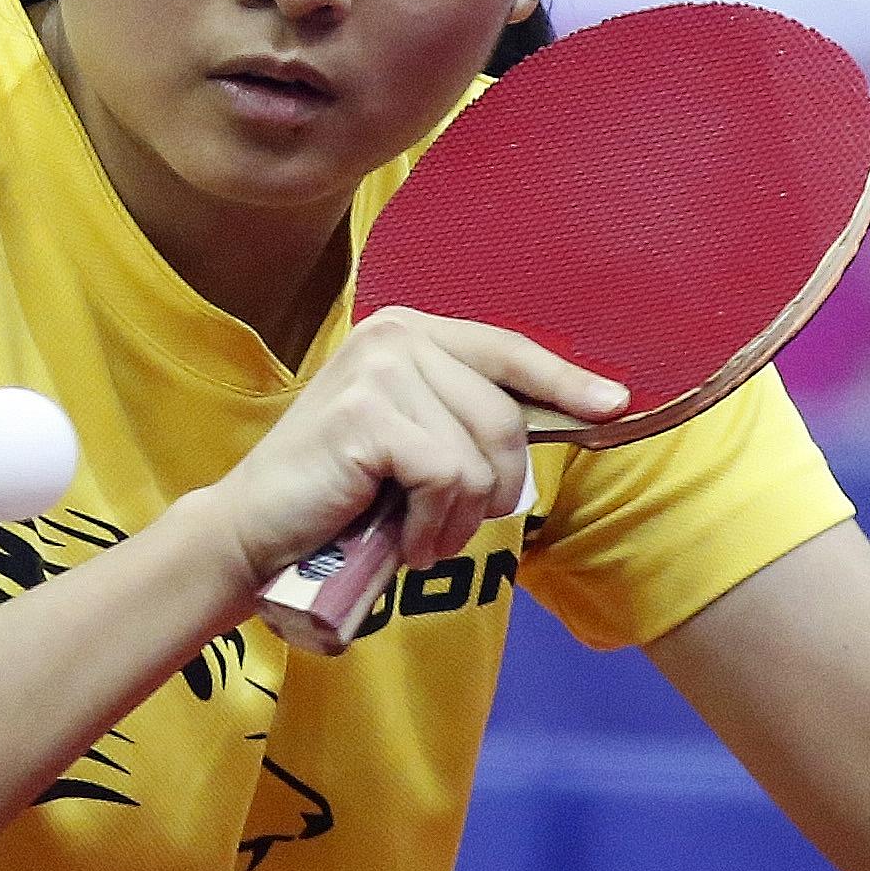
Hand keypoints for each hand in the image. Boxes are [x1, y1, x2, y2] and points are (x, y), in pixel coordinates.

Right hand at [205, 307, 627, 586]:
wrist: (254, 533)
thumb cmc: (339, 497)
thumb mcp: (414, 442)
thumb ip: (467, 418)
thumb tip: (573, 413)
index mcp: (410, 332)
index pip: (507, 351)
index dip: (564, 382)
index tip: (615, 406)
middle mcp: (396, 335)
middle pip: (504, 416)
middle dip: (494, 489)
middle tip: (448, 528)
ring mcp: (380, 370)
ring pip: (478, 456)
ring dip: (457, 519)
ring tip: (417, 536)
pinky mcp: (367, 414)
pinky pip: (446, 479)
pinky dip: (430, 526)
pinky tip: (398, 539)